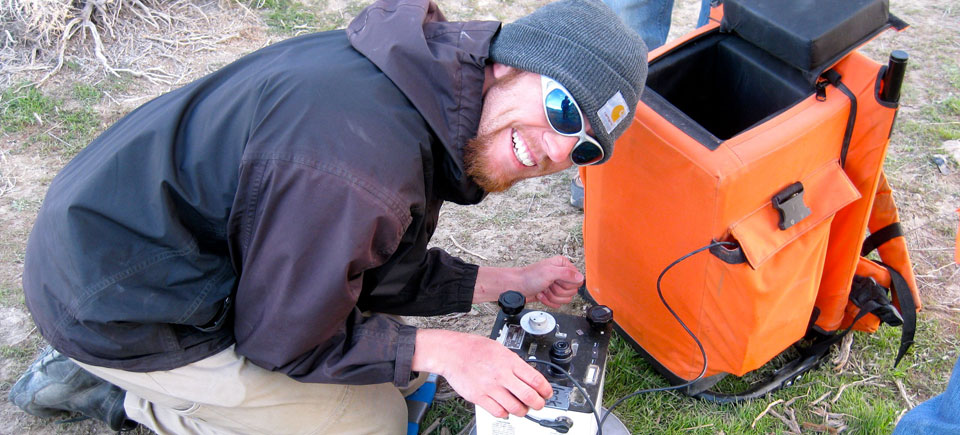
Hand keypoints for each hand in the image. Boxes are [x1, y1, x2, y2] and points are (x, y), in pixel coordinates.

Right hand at [412, 330, 551, 417]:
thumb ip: (515, 364)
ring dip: (522, 411)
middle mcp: (501, 375)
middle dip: (538, 404)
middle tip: (539, 404)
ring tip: (522, 408)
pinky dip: (505, 413)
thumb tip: (530, 377)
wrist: (452, 352)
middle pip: (529, 397)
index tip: (547, 393)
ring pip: (515, 408)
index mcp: (509, 361)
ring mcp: (490, 387)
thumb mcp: (501, 349)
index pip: (536, 379)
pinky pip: (498, 412)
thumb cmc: (475, 349)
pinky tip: (505, 408)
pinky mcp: (479, 397)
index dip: (546, 390)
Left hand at [517, 256, 582, 307]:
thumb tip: (580, 277)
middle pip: (572, 291)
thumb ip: (566, 274)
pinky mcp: (553, 295)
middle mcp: (562, 274)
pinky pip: (558, 303)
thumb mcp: (549, 272)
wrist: (517, 287)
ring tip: (543, 290)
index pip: (578, 280)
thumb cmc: (529, 277)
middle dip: (558, 291)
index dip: (567, 284)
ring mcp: (557, 285)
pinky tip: (541, 294)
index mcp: (563, 265)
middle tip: (548, 285)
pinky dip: (548, 301)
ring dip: (552, 297)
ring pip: (566, 299)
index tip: (556, 281)